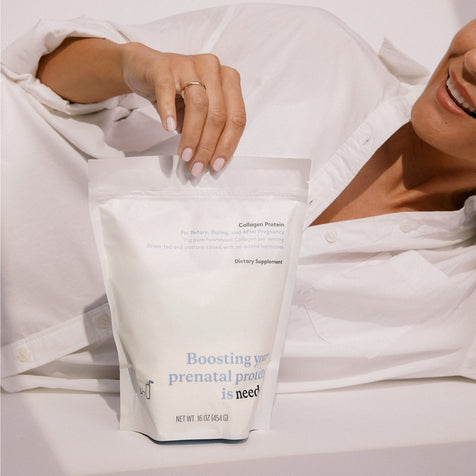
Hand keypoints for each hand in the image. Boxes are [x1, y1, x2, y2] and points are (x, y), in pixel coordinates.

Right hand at [121, 43, 245, 174]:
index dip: (227, 144)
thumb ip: (207, 130)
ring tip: (185, 154)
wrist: (144, 68)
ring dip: (192, 135)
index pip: (236, 117)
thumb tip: (208, 159)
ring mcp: (189, 64)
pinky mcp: (164, 66)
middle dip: (208, 146)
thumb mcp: (198, 112)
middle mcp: (213, 69)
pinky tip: (169, 127)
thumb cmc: (176, 92)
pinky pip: (168, 90)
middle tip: (196, 165)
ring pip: (198, 105)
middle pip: (218, 114)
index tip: (216, 165)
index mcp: (228, 80)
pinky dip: (169, 111)